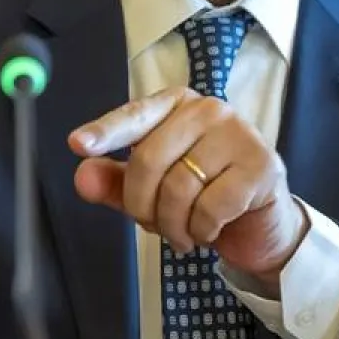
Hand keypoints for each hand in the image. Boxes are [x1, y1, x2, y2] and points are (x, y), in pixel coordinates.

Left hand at [69, 88, 308, 287]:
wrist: (259, 224)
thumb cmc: (201, 196)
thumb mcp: (151, 191)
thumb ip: (114, 182)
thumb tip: (82, 177)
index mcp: (175, 105)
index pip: (134, 116)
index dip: (105, 132)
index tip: (78, 144)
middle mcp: (207, 110)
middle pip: (149, 159)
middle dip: (142, 205)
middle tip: (151, 225)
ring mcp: (238, 133)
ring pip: (178, 188)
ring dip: (172, 225)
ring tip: (182, 233)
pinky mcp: (260, 165)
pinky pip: (210, 207)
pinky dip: (201, 230)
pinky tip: (209, 231)